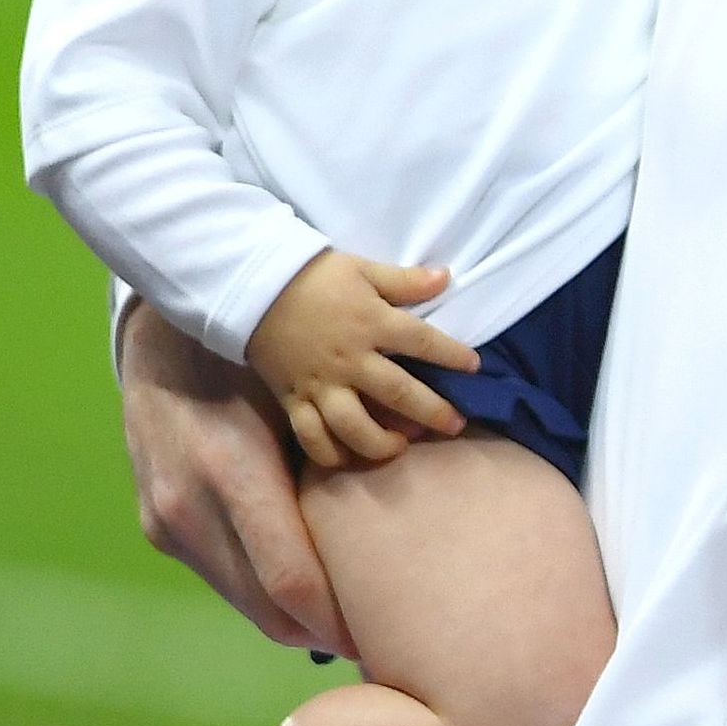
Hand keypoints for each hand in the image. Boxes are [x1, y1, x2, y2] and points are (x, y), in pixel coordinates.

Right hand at [117, 298, 351, 659]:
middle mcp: (189, 506)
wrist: (160, 336)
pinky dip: (262, 588)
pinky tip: (302, 578)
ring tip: (349, 613)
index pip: (292, 582)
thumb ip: (351, 447)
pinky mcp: (157, 527)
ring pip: (244, 603)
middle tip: (379, 635)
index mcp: (230, 471)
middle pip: (268, 611)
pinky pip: (221, 577)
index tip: (385, 634)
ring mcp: (166, 522)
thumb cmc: (252, 358)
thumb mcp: (305, 394)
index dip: (340, 621)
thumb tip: (418, 484)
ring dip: (295, 617)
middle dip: (325, 634)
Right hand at [248, 251, 478, 467]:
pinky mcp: (293, 399)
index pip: (422, 342)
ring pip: (354, 427)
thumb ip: (405, 280)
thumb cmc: (313, 276)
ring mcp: (320, 384)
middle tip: (454, 425)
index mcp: (371, 323)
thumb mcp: (362, 268)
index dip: (452, 356)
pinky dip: (330, 454)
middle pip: (398, 394)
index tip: (474, 367)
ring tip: (400, 446)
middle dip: (432, 412)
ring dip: (381, 443)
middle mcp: (350, 360)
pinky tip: (349, 457)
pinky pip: (311, 437)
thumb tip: (447, 277)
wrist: (253, 286)